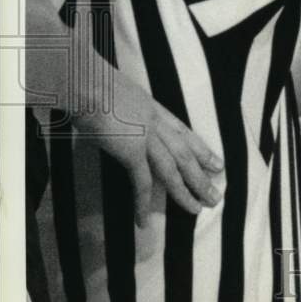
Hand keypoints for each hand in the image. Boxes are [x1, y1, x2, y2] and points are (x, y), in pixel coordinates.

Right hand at [73, 69, 222, 226]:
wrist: (85, 80)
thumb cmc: (89, 80)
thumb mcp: (115, 89)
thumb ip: (121, 105)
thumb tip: (111, 113)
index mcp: (151, 106)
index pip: (182, 131)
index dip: (200, 149)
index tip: (216, 163)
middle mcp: (154, 121)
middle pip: (185, 152)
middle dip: (201, 175)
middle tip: (216, 194)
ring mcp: (146, 136)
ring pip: (173, 169)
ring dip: (186, 191)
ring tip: (199, 208)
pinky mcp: (131, 150)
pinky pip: (141, 182)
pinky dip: (143, 203)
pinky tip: (143, 221)